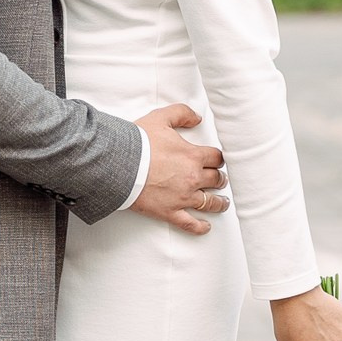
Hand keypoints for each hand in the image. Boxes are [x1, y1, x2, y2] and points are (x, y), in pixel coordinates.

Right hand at [132, 103, 228, 234]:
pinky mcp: (170, 212)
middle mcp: (193, 178)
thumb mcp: (160, 118)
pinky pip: (190, 223)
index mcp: (193, 156)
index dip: (218, 159)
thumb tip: (196, 118)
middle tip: (219, 179)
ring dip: (219, 202)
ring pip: (210, 203)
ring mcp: (183, 197)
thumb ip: (182, 113)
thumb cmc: (137, 143)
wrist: (119, 164)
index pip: (216, 158)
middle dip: (219, 178)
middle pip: (216, 179)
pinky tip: (206, 226)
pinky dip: (200, 227)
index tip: (217, 160)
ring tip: (222, 203)